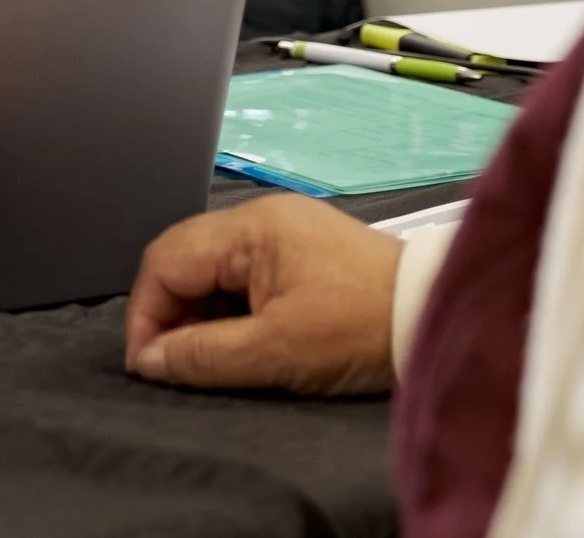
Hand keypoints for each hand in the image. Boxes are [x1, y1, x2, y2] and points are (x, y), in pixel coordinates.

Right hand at [122, 194, 401, 394]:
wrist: (438, 316)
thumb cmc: (357, 331)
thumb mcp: (276, 352)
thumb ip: (203, 355)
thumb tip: (147, 362)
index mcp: (250, 228)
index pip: (165, 260)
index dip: (146, 314)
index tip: (148, 366)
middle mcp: (261, 216)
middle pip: (184, 257)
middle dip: (167, 312)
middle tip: (173, 365)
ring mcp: (285, 229)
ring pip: (212, 265)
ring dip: (198, 311)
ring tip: (206, 357)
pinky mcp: (304, 248)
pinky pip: (243, 271)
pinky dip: (229, 306)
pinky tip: (240, 339)